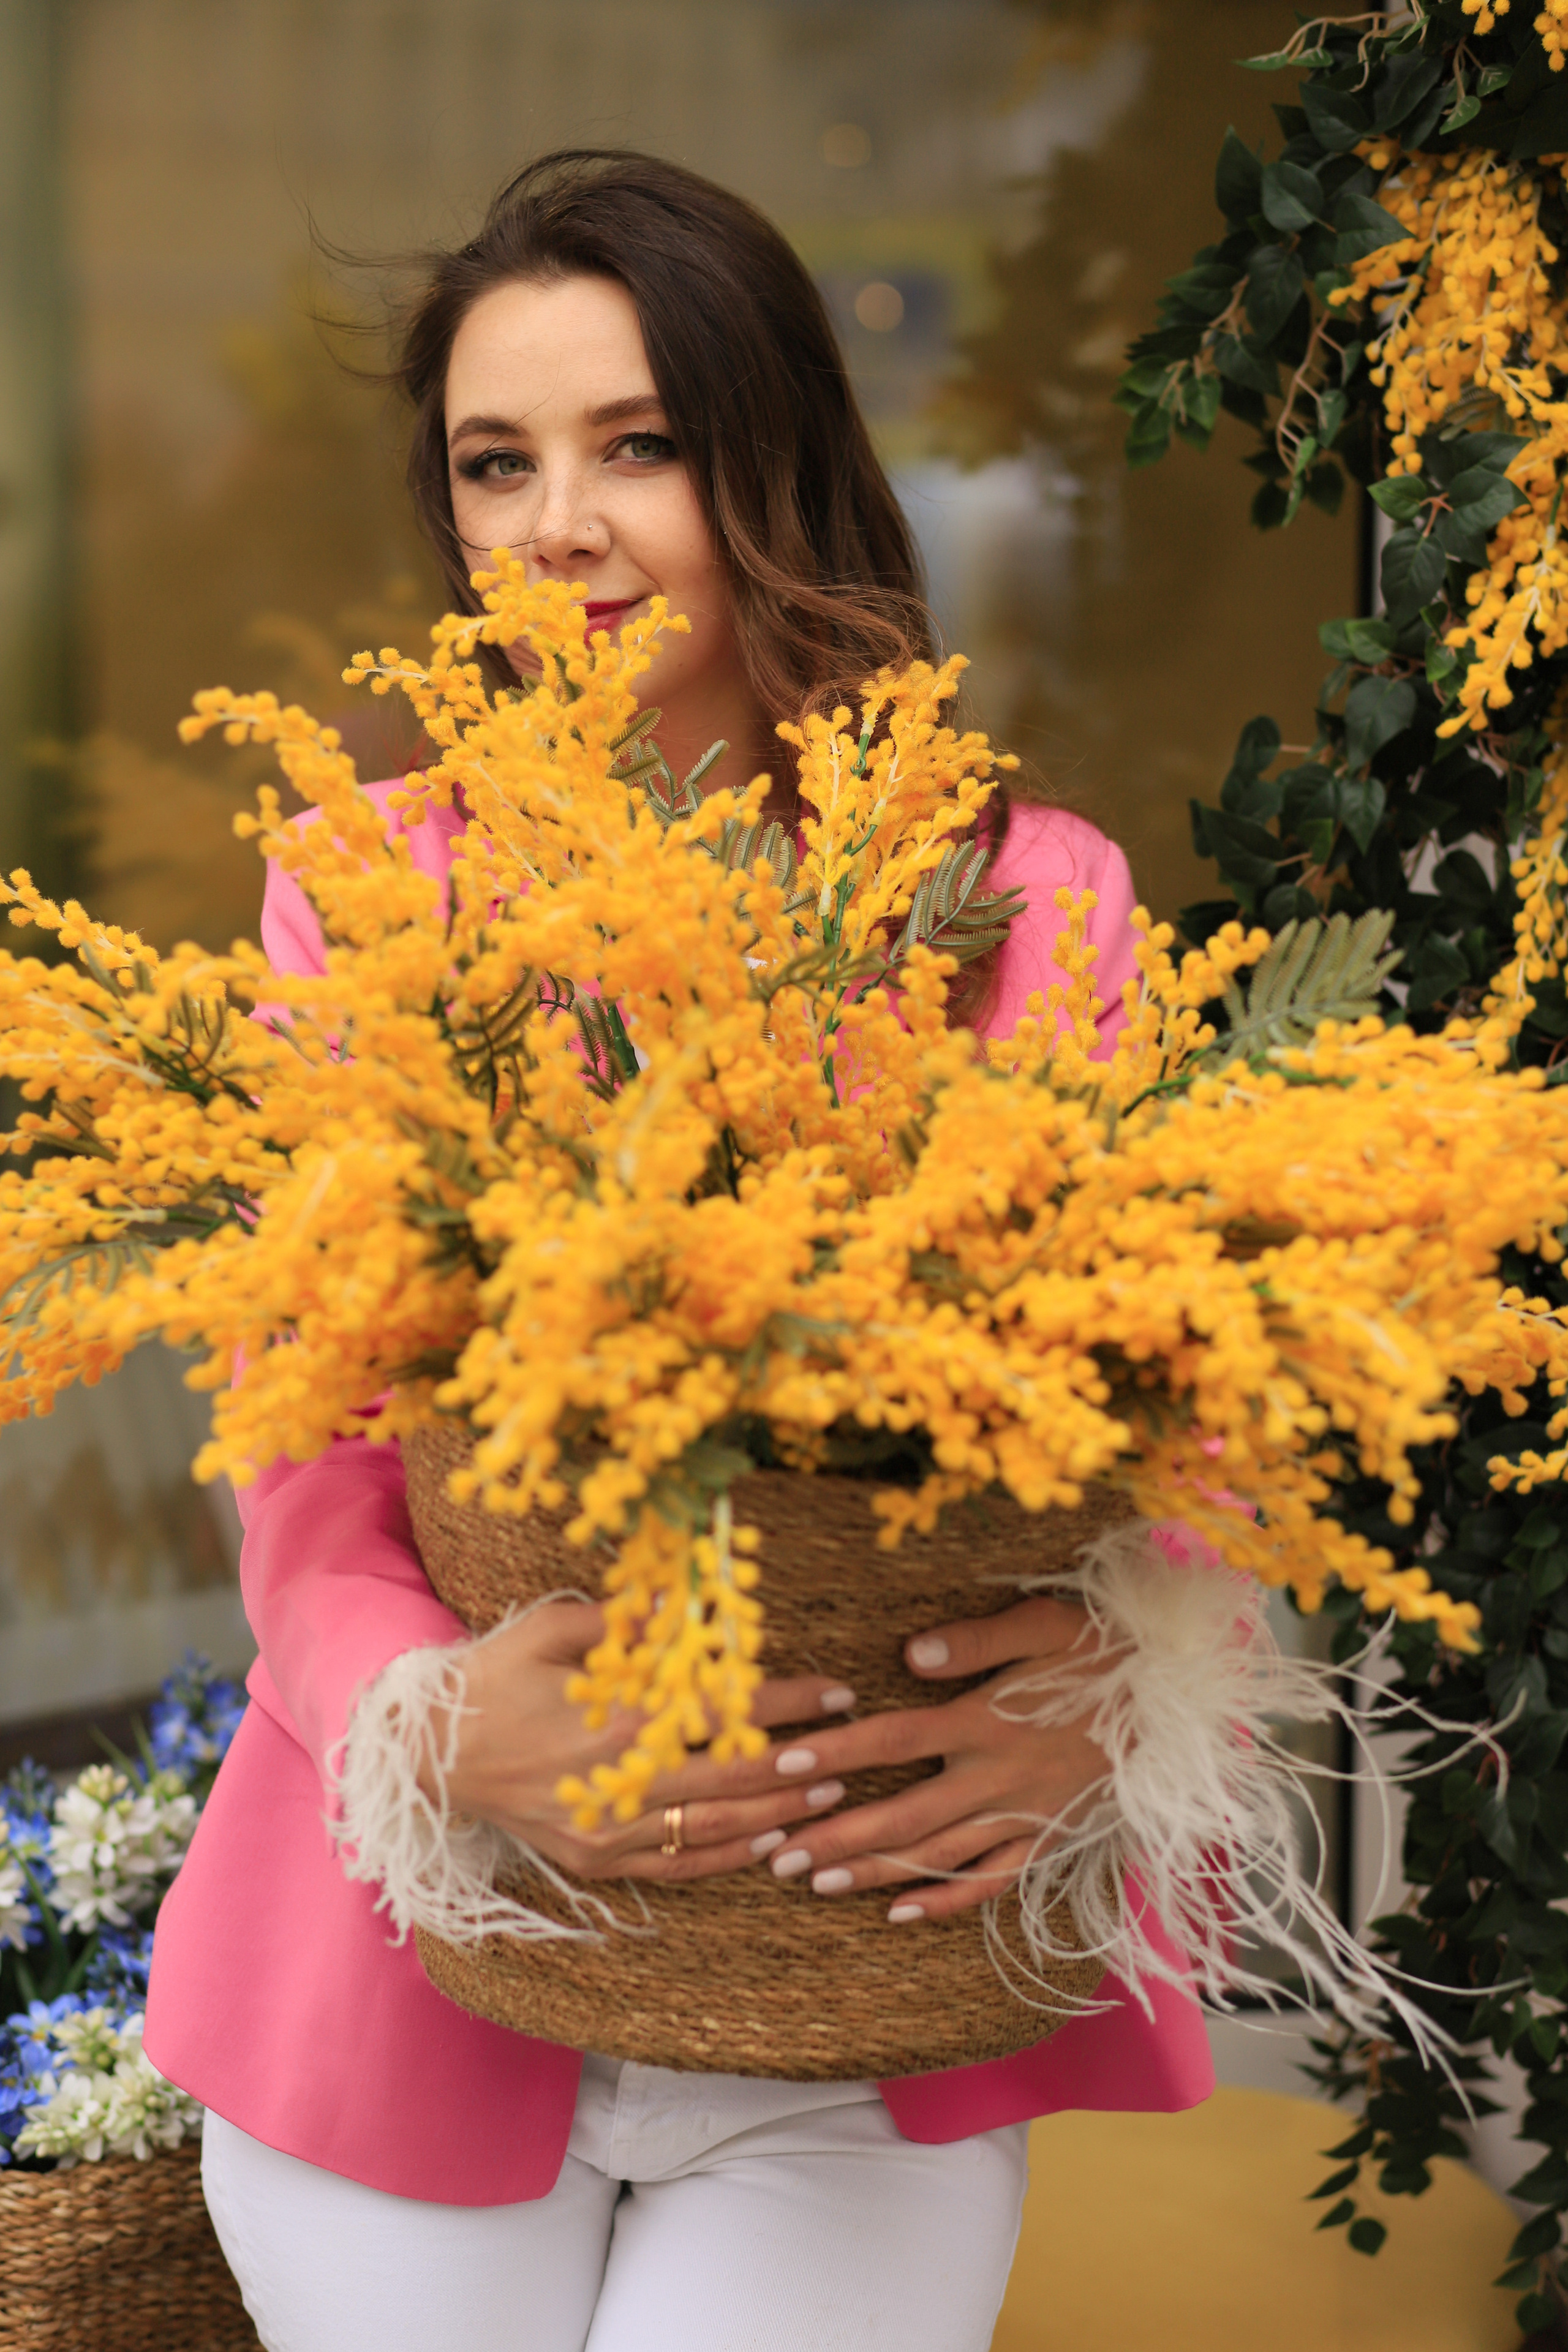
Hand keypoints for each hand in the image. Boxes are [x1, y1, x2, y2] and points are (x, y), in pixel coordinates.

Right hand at [431, 1599, 857, 1884]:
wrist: (426, 1751)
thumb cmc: (491, 1677)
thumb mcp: (549, 1628)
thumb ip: (622, 1620)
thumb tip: (686, 1595)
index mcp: (611, 1719)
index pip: (721, 1714)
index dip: (785, 1705)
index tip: (836, 1694)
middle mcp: (614, 1781)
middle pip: (730, 1778)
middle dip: (799, 1764)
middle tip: (854, 1752)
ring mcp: (603, 1829)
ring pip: (710, 1830)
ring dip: (776, 1815)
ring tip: (830, 1798)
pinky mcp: (590, 1860)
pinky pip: (672, 1866)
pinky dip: (724, 1859)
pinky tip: (766, 1845)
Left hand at [752, 1595, 1112, 1921]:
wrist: (1181, 1704)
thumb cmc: (1107, 1651)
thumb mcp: (1045, 1624)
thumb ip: (976, 1639)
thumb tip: (908, 1652)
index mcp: (987, 1720)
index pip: (894, 1739)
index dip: (836, 1751)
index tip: (783, 1762)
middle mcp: (997, 1776)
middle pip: (902, 1814)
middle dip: (833, 1835)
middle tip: (773, 1853)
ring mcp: (1022, 1815)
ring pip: (936, 1854)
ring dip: (872, 1871)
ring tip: (812, 1883)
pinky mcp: (1048, 1839)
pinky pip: (991, 1882)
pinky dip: (945, 1902)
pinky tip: (900, 1914)